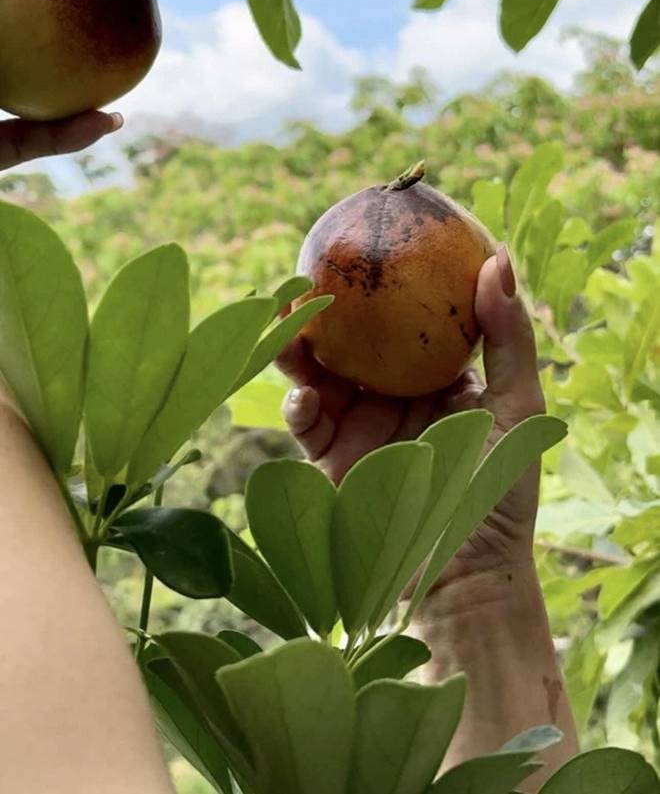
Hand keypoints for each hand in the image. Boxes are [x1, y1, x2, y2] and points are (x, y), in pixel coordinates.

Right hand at [277, 246, 544, 586]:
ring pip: (318, 373)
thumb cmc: (502, 491)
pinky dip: (300, 405)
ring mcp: (358, 426)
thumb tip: (498, 258)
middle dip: (325, 308)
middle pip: (351, 341)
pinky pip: (308, 423)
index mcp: (434, 378)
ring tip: (286, 323)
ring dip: (296, 348)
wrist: (468, 576)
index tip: (368, 242)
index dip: (383, 284)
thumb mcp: (521, 406)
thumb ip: (510, 336)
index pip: (405, 320)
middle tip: (307, 272)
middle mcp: (391, 396)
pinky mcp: (331, 461)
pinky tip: (304, 394)